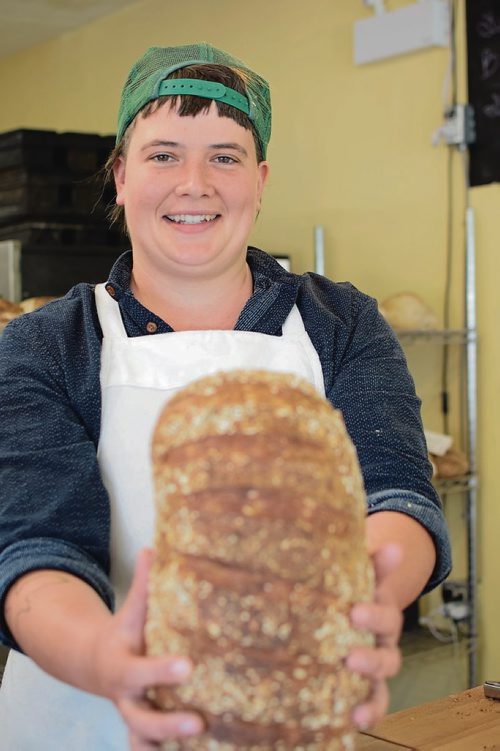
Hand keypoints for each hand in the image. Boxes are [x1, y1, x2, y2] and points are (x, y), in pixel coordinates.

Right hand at [92, 548, 203, 748]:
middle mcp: (127, 697)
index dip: (163, 670)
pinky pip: (147, 747)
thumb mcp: (130, 610)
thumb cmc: (125, 631)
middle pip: (142, 717)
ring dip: (167, 744)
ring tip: (197, 744)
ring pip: (144, 740)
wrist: (95, 662)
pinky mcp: (142, 728)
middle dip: (169, 722)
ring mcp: (134, 716)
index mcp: (123, 665)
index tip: (189, 666)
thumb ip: (144, 583)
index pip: (142, 669)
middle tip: (198, 723)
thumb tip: (154, 547)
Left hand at [346, 543, 403, 729]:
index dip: (384, 572)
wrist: (341, 620)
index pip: (382, 579)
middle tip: (353, 616)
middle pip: (388, 626)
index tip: (373, 575)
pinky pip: (375, 699)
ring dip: (373, 666)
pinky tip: (354, 717)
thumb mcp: (348, 572)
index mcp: (376, 595)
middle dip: (374, 620)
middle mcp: (381, 628)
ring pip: (386, 665)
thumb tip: (390, 544)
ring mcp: (376, 657)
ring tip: (353, 665)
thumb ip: (365, 559)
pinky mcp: (366, 684)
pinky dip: (370, 710)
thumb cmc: (342, 594)